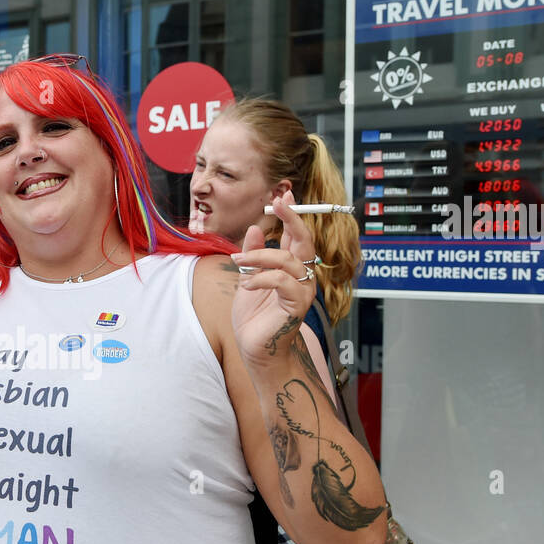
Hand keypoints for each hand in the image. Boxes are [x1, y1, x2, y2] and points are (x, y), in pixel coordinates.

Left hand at [230, 191, 317, 366]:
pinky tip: (247, 285)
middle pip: (304, 241)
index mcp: (291, 269)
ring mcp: (303, 291)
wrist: (255, 349)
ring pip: (287, 260)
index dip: (292, 215)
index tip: (285, 194)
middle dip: (293, 219)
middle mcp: (302, 278)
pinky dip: (262, 278)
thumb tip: (253, 228)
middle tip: (280, 202)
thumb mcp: (247, 279)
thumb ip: (252, 255)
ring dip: (260, 256)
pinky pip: (283, 282)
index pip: (296, 236)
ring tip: (240, 261)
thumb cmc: (254, 318)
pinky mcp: (297, 305)